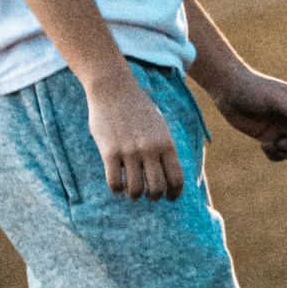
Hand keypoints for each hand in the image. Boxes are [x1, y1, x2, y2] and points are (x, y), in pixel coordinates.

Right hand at [85, 68, 185, 199]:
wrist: (114, 89)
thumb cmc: (138, 108)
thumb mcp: (160, 127)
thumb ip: (164, 148)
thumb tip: (168, 174)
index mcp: (166, 143)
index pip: (176, 178)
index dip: (174, 193)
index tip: (169, 198)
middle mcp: (150, 150)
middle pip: (157, 188)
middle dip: (154, 197)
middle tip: (148, 195)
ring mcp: (130, 151)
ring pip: (135, 190)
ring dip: (134, 195)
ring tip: (131, 191)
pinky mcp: (110, 151)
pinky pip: (115, 182)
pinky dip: (117, 189)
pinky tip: (117, 185)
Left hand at [206, 61, 286, 161]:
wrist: (229, 91)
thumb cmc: (253, 89)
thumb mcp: (275, 99)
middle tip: (281, 143)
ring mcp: (284, 128)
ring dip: (286, 153)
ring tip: (270, 145)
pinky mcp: (271, 137)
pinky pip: (281, 154)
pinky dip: (275, 155)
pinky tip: (263, 146)